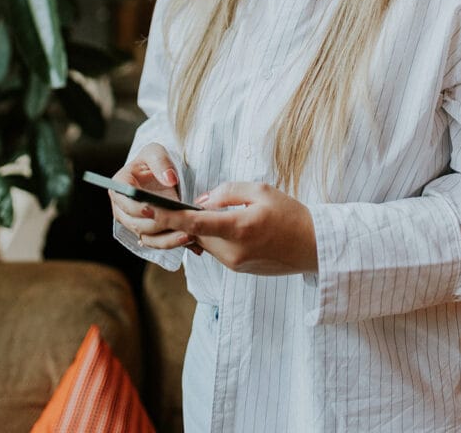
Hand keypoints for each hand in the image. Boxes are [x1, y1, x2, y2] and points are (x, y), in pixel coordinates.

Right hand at [109, 143, 203, 254]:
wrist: (162, 174)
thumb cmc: (155, 161)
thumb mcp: (157, 153)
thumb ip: (161, 163)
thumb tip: (169, 179)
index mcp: (120, 184)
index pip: (124, 199)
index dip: (135, 206)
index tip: (150, 209)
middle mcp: (122, 206)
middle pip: (134, 221)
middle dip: (155, 224)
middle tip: (175, 223)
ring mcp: (132, 221)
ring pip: (145, 235)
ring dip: (165, 237)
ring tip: (187, 234)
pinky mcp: (146, 231)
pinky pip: (155, 241)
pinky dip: (170, 242)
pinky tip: (188, 239)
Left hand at [137, 181, 318, 275]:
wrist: (314, 246)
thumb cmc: (291, 214)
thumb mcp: (261, 191)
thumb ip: (227, 192)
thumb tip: (202, 201)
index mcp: (238, 228)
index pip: (193, 223)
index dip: (167, 216)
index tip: (146, 208)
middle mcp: (232, 252)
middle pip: (196, 234)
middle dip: (188, 219)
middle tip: (185, 202)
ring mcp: (235, 264)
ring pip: (205, 243)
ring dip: (204, 228)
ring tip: (217, 213)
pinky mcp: (239, 270)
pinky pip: (217, 251)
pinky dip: (216, 238)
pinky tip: (231, 227)